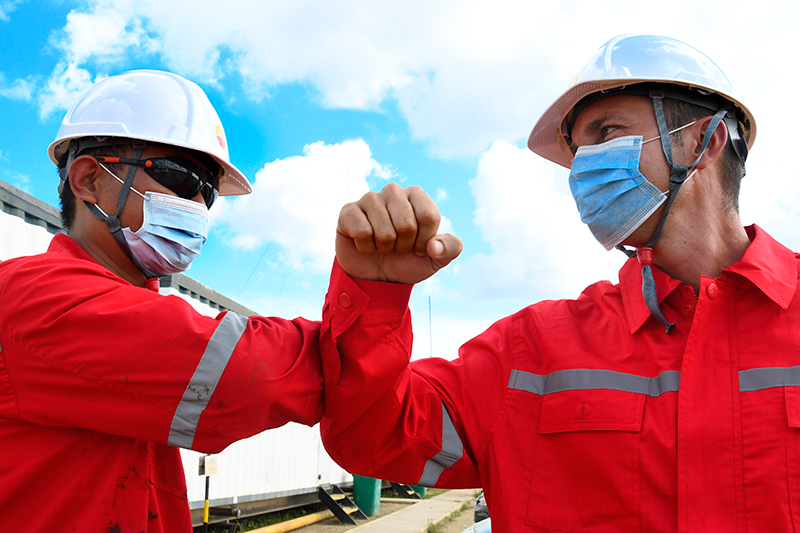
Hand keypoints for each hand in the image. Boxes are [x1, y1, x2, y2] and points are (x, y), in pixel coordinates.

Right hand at [336, 183, 461, 282]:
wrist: (376, 276)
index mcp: (417, 195)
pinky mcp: (348, 211)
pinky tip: (365, 243)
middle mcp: (394, 191)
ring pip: (384, 231)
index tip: (418, 246)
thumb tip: (434, 246)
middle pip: (406, 224)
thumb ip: (450, 249)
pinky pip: (362, 232)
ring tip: (382, 244)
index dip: (424, 240)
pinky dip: (366, 247)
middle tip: (397, 246)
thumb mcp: (436, 259)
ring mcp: (370, 199)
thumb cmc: (407, 261)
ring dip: (384, 248)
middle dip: (404, 245)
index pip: (428, 216)